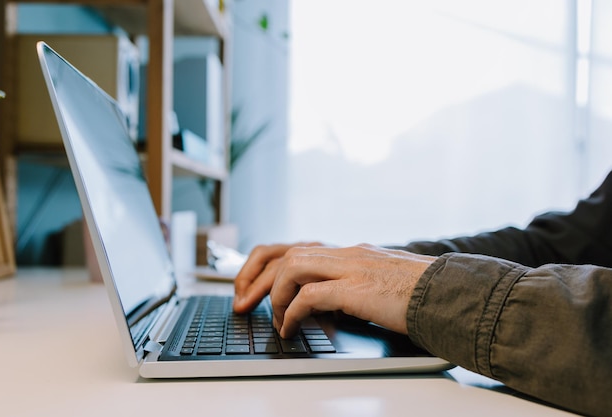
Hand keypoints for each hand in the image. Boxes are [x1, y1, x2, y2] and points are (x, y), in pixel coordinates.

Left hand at [235, 243, 435, 337]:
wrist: (451, 292)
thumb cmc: (420, 293)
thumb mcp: (379, 283)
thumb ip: (352, 285)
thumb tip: (326, 303)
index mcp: (349, 251)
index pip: (296, 248)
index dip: (266, 265)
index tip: (251, 286)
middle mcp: (346, 253)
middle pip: (284, 252)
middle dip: (254, 275)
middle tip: (241, 300)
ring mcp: (351, 266)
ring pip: (291, 266)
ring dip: (272, 294)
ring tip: (272, 318)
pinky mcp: (356, 287)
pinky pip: (309, 296)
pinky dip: (292, 312)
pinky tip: (290, 328)